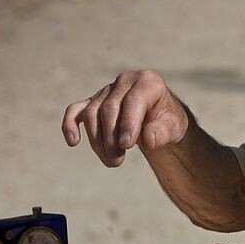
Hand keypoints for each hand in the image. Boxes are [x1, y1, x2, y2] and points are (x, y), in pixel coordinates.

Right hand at [62, 71, 188, 166]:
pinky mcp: (93, 102)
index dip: (128, 123)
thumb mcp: (175, 128)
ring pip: (92, 113)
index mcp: (148, 82)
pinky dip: (70, 125)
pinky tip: (73, 142)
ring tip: (112, 162)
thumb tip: (148, 138)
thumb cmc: (167, 122)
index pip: (134, 100)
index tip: (127, 145)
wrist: (159, 120)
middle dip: (111, 137)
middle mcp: (125, 81)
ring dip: (97, 140)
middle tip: (117, 161)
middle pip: (109, 108)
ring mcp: (107, 91)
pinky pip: (75, 110)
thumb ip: (163, 132)